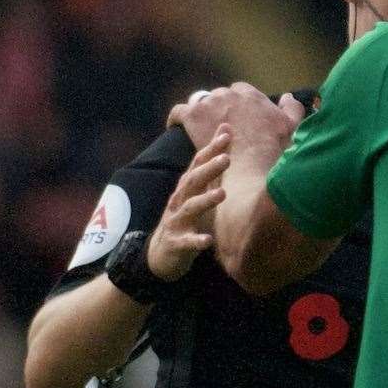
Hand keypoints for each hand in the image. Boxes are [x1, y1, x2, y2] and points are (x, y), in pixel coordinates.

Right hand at [146, 127, 230, 280]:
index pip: (198, 163)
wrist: (161, 254)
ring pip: (190, 208)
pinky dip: (197, 241)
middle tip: (226, 158)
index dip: (211, 149)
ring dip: (206, 200)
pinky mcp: (177, 244)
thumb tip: (226, 133)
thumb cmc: (186, 217)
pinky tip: (208, 240)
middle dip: (208, 169)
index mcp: (187, 188)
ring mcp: (176, 221)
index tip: (226, 134)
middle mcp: (180, 201)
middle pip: (193, 181)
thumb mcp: (199, 191)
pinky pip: (187, 242)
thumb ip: (214, 166)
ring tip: (222, 193)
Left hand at [167, 82, 304, 150]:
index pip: (241, 90)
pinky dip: (177, 118)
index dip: (240, 104)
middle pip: (220, 96)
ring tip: (203, 127)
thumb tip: (287, 96)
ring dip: (203, 112)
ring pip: (201, 102)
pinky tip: (177, 126)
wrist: (250, 168)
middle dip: (221, 108)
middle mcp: (230, 94)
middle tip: (222, 127)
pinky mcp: (193, 117)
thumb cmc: (273, 151)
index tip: (240, 117)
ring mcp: (210, 104)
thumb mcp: (292, 126)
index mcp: (252, 95)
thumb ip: (292, 108)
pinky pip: (179, 112)